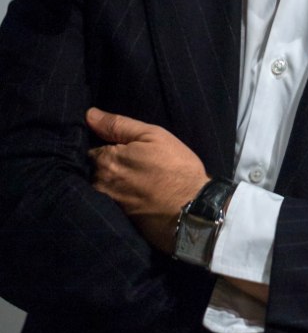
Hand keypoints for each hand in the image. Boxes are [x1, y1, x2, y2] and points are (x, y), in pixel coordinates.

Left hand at [87, 108, 207, 252]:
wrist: (192, 207)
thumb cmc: (175, 166)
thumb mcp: (153, 135)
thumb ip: (119, 125)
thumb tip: (90, 114)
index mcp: (106, 160)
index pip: (91, 147)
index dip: (103, 143)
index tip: (118, 143)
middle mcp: (101, 183)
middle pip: (93, 168)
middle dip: (105, 162)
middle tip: (129, 160)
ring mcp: (108, 203)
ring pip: (101, 185)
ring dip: (110, 180)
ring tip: (132, 177)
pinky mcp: (118, 218)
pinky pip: (110, 201)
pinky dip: (117, 195)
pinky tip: (134, 192)